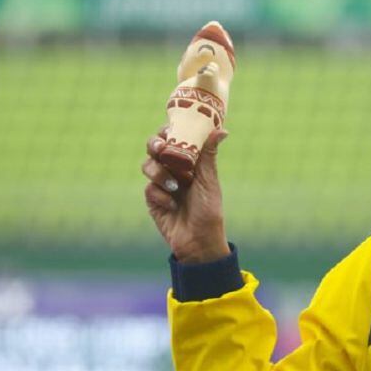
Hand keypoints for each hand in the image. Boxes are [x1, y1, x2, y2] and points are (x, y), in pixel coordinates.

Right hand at [141, 126, 230, 262]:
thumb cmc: (209, 210)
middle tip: (161, 149)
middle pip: (154, 147)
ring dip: (160, 173)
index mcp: (188, 162)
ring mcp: (161, 184)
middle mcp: (173, 169)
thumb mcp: (208, 180)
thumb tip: (222, 130)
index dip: (167, 130)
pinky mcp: (152, 199)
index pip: (173, 138)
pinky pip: (149, 188)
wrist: (199, 240)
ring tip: (175, 186)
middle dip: (155, 145)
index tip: (169, 129)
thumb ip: (208, 154)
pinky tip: (172, 206)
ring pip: (148, 165)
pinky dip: (161, 195)